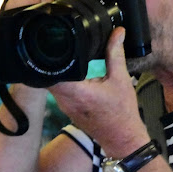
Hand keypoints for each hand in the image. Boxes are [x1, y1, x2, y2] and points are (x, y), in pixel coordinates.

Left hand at [48, 27, 150, 156]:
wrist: (123, 139)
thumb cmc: (123, 113)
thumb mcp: (122, 79)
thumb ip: (116, 53)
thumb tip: (117, 32)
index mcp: (78, 92)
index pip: (52, 71)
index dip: (50, 56)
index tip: (55, 44)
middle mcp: (66, 101)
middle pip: (49, 76)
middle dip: (54, 60)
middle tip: (62, 46)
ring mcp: (65, 107)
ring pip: (52, 83)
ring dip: (59, 71)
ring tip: (69, 58)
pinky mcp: (68, 110)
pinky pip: (59, 91)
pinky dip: (64, 80)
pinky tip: (75, 74)